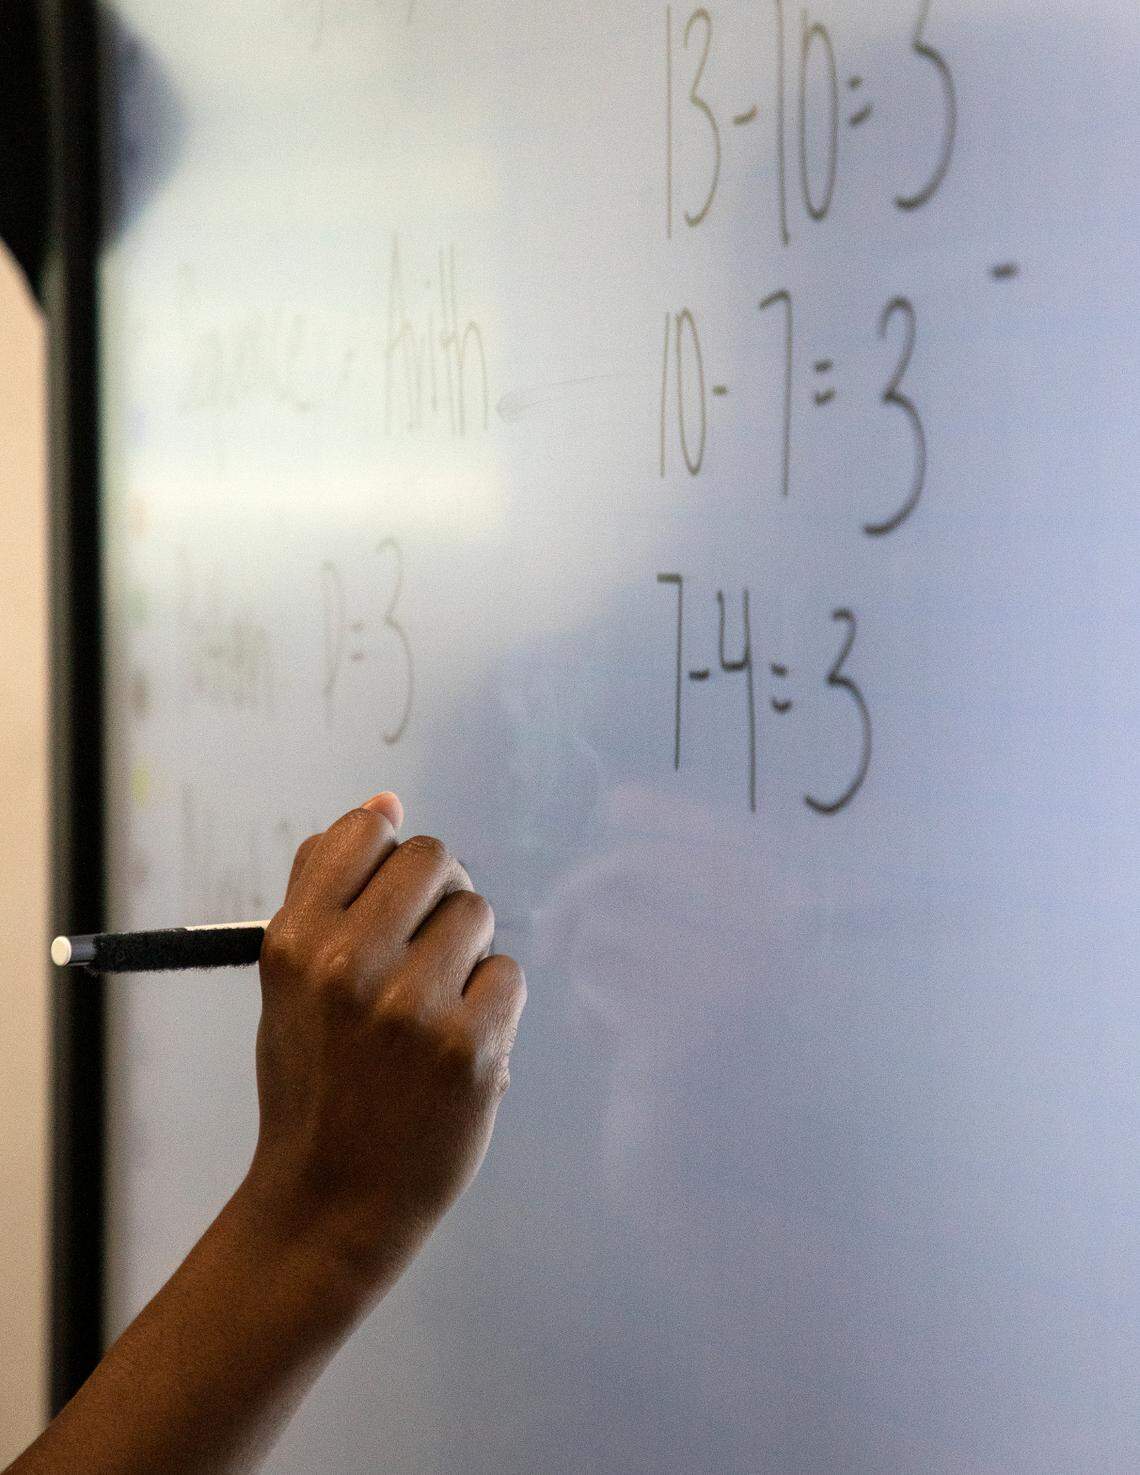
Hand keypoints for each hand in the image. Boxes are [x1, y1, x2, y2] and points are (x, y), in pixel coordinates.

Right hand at [248, 793, 526, 1298]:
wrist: (331, 1201)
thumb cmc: (313, 1080)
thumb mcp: (288, 980)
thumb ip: (324, 886)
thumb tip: (384, 801)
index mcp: (296, 940)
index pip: (369, 832)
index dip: (389, 858)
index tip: (390, 897)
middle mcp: (351, 964)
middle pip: (436, 860)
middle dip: (438, 895)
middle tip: (424, 948)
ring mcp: (414, 1007)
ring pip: (479, 914)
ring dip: (468, 951)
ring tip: (437, 1003)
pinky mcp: (471, 1048)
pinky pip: (509, 974)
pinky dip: (492, 1004)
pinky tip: (460, 1044)